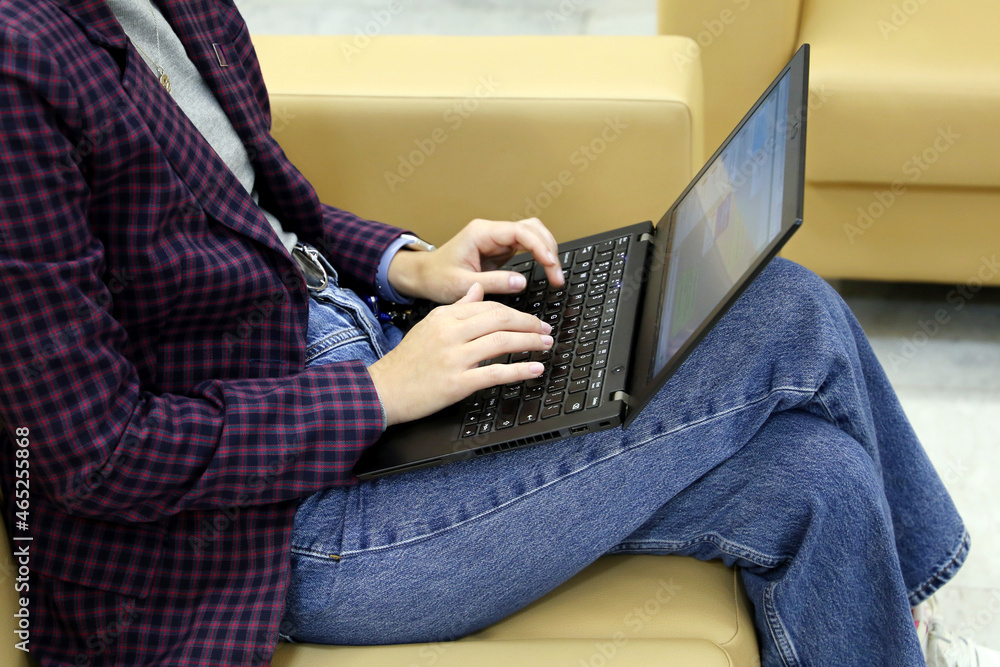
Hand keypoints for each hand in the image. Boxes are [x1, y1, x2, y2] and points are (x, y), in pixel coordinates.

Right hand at [367, 283, 553, 426]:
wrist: (383, 389)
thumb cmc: (407, 361)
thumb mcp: (429, 326)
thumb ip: (456, 308)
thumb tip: (477, 289)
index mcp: (445, 317)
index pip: (489, 306)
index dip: (516, 311)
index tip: (531, 319)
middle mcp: (451, 333)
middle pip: (500, 319)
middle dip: (529, 324)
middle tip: (545, 330)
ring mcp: (455, 358)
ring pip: (502, 342)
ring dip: (530, 343)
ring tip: (545, 345)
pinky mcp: (457, 383)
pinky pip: (495, 373)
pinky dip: (519, 371)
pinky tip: (534, 369)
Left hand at [387, 218, 563, 303]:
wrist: (424, 276)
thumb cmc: (437, 278)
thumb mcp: (462, 284)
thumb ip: (493, 282)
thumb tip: (521, 282)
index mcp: (481, 233)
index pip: (520, 232)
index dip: (540, 247)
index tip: (551, 265)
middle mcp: (491, 232)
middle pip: (532, 228)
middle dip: (549, 248)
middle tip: (557, 276)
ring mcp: (497, 239)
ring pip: (533, 234)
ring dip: (547, 250)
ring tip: (555, 275)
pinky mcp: (500, 249)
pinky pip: (527, 246)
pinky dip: (540, 256)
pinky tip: (546, 271)